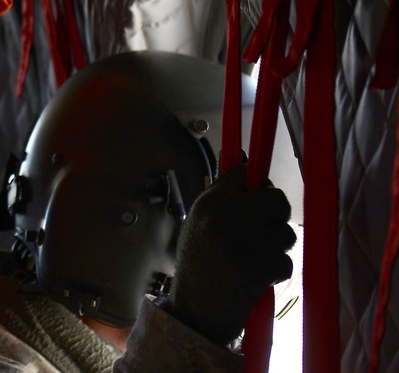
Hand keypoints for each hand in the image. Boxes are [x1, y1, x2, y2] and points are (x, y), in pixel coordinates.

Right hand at [166, 164, 295, 344]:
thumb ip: (222, 204)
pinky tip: (256, 279)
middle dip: (277, 215)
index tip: (258, 198)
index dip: (256, 186)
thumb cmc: (197, 267)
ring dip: (277, 248)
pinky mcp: (266, 264)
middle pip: (276, 198)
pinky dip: (276, 272)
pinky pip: (287, 261)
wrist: (196, 310)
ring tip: (254, 260)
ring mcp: (250, 239)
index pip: (244, 174)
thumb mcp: (197, 225)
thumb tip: (252, 181)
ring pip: (286, 233)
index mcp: (210, 202)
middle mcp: (230, 214)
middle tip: (265, 231)